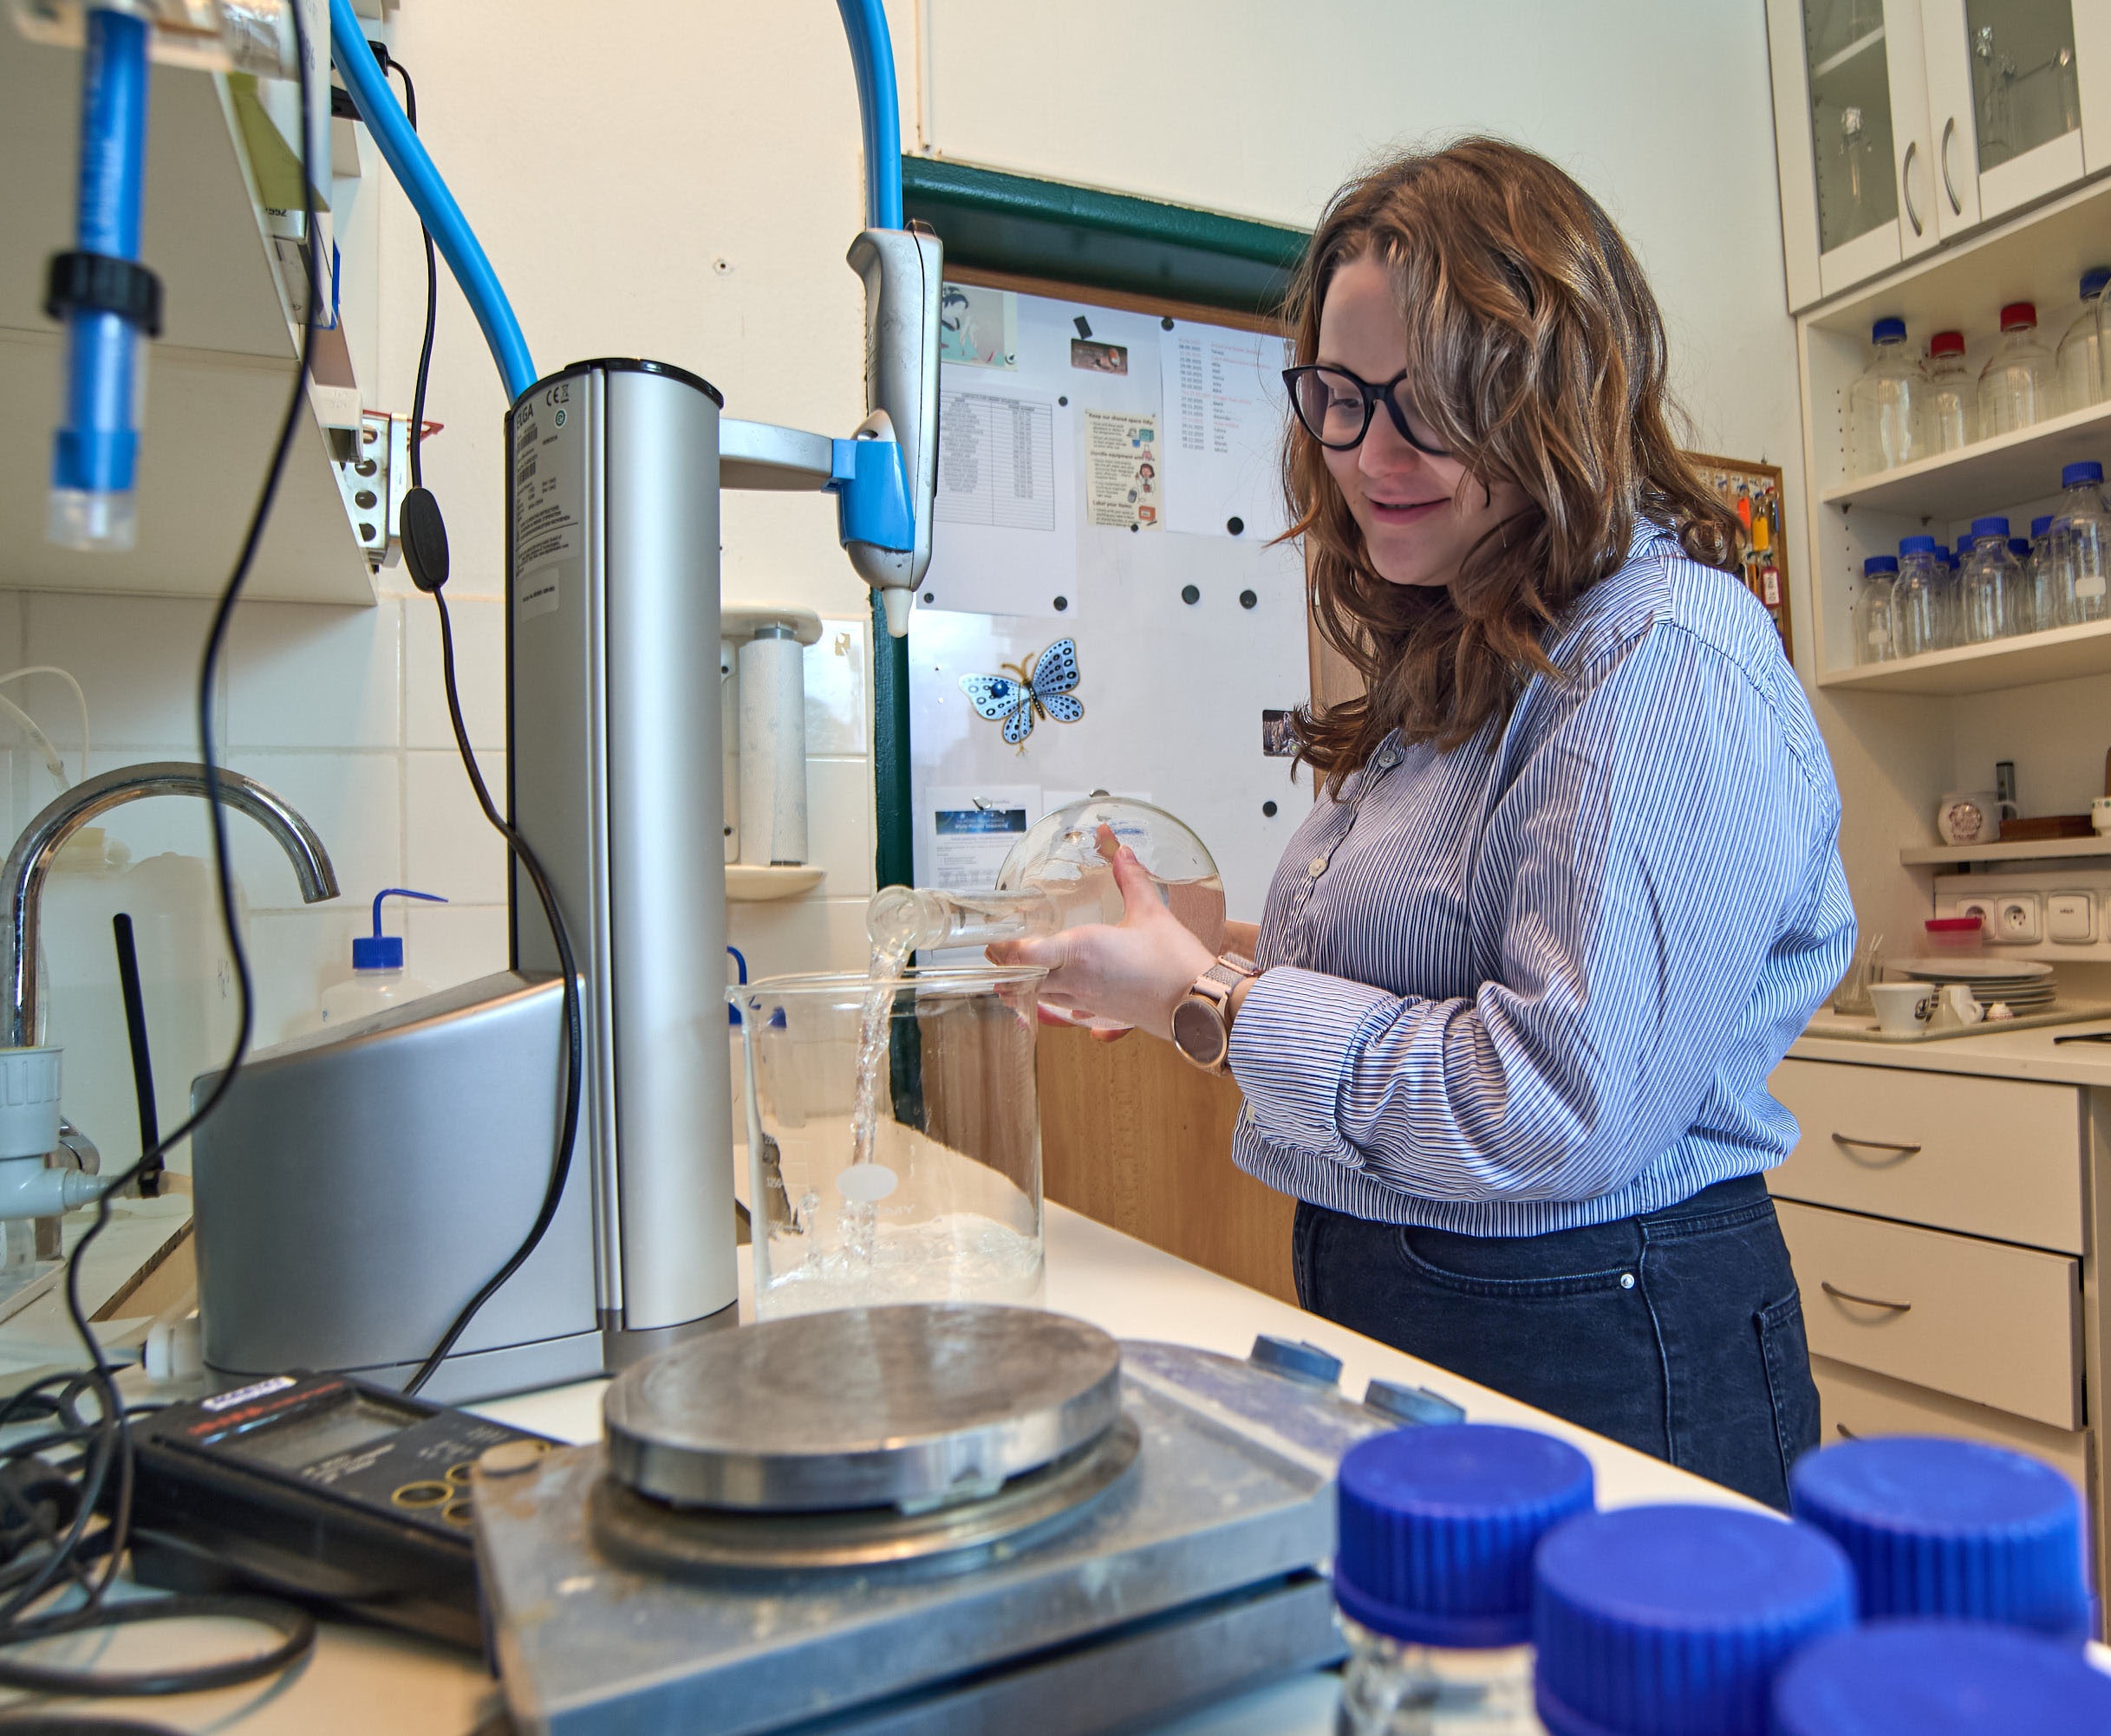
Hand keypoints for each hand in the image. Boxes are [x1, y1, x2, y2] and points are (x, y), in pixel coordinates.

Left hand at [986, 832, 1214, 1041]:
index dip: (1003, 948)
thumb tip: (1120, 849)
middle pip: (1023, 980)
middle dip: (1005, 968)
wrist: (1197, 1005)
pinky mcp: (1101, 1014)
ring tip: (1013, 974)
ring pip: (1041, 998)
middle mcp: (1076, 979)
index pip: (1025, 953)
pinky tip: (1056, 993)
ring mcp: (1086, 1001)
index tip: (992, 940)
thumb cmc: (1175, 961)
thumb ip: (1131, 878)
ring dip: (1024, 986)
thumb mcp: (1151, 912)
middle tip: (994, 955)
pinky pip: (1064, 1010)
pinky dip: (1050, 1001)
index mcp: (1081, 950)